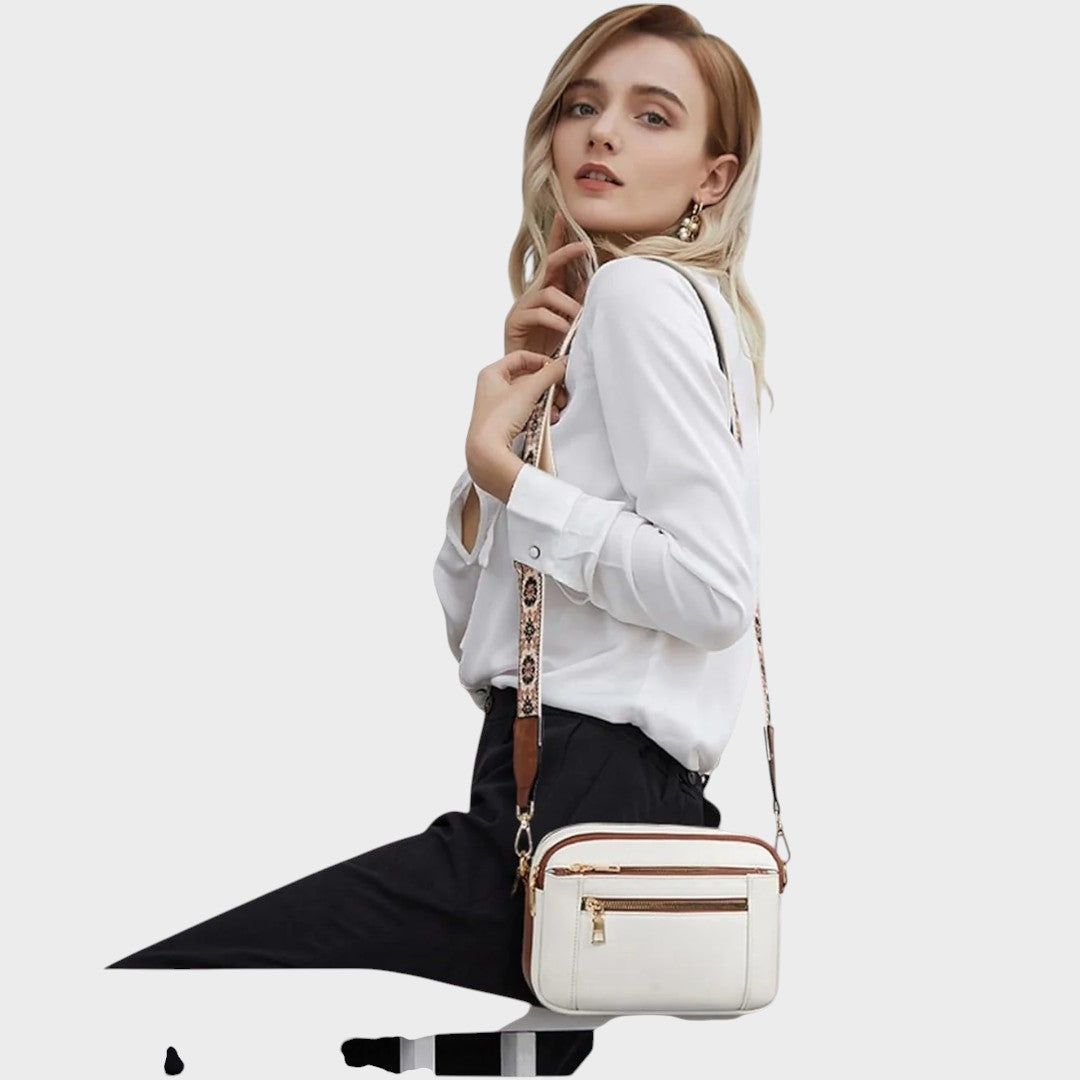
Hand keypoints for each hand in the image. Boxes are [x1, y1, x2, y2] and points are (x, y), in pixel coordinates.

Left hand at [465, 349, 567, 496]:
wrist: (487, 453)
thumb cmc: (496, 421)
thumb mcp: (528, 391)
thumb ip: (549, 374)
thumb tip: (562, 364)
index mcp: (491, 374)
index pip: (521, 357)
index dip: (540, 360)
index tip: (555, 368)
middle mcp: (492, 388)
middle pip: (527, 378)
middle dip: (547, 386)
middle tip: (559, 391)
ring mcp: (498, 407)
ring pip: (529, 397)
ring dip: (545, 401)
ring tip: (554, 408)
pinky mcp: (505, 423)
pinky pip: (527, 412)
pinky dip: (539, 414)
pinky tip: (547, 419)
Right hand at [504, 211, 588, 357]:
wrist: (527, 372)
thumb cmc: (549, 346)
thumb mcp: (569, 321)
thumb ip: (577, 301)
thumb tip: (593, 281)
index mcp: (548, 290)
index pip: (553, 259)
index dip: (557, 237)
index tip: (563, 216)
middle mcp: (535, 293)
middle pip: (549, 264)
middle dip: (566, 252)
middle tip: (583, 246)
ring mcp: (524, 305)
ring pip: (549, 293)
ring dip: (569, 305)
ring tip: (580, 318)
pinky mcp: (516, 320)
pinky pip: (539, 314)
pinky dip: (556, 320)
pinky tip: (567, 330)